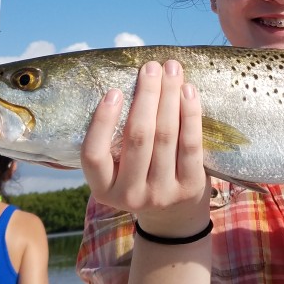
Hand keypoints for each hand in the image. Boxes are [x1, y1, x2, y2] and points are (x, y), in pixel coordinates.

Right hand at [81, 60, 209, 237]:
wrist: (174, 216)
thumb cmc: (141, 178)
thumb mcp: (119, 170)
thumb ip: (116, 139)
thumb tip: (130, 82)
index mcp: (103, 189)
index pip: (93, 155)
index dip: (101, 121)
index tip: (113, 91)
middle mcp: (130, 195)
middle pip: (137, 137)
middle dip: (146, 96)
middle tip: (151, 67)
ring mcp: (162, 193)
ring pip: (165, 136)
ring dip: (169, 97)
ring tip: (171, 70)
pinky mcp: (189, 187)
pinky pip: (190, 144)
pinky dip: (190, 114)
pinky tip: (188, 91)